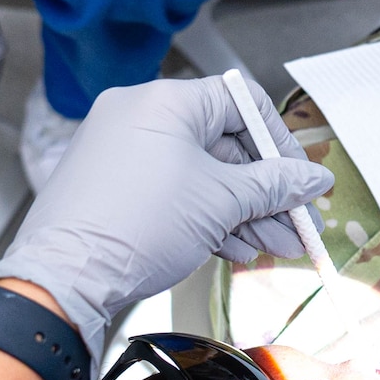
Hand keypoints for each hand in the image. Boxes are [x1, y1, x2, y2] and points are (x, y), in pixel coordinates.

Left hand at [0, 76, 332, 367]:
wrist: (66, 277)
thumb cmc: (134, 226)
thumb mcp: (222, 203)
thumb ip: (274, 186)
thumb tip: (312, 179)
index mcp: (166, 101)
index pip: (241, 104)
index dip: (279, 143)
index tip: (299, 179)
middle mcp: (140, 116)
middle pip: (223, 145)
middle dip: (264, 191)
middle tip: (294, 224)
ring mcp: (123, 152)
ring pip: (200, 175)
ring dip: (241, 211)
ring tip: (272, 247)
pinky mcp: (113, 187)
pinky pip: (173, 191)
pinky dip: (206, 216)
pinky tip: (235, 248)